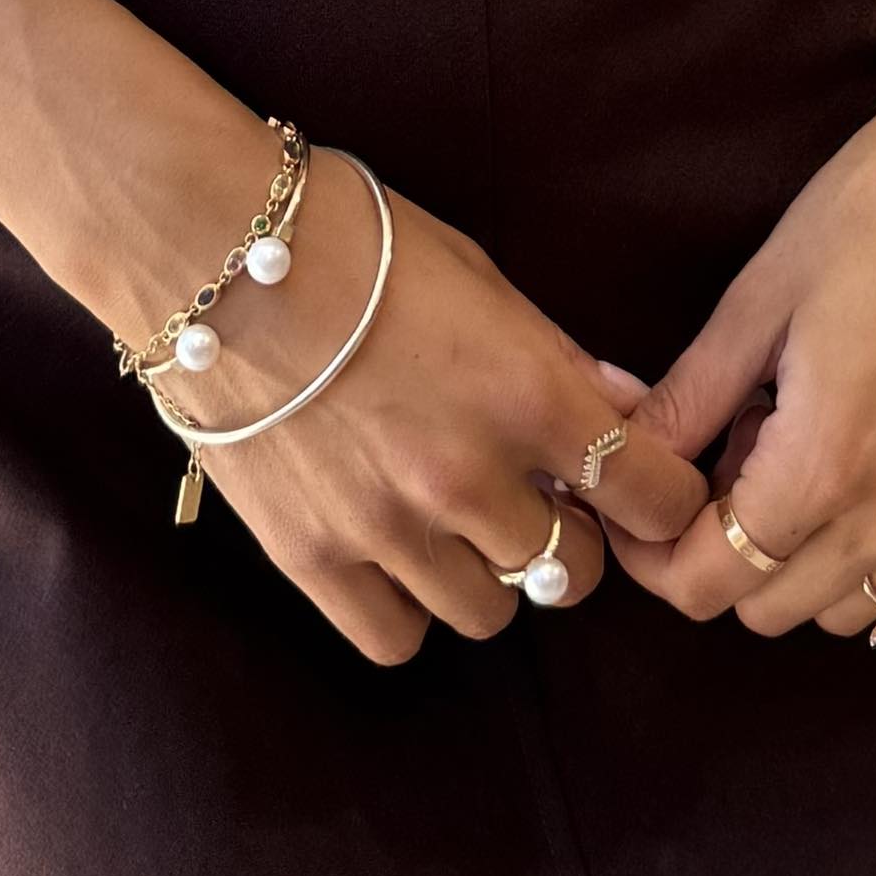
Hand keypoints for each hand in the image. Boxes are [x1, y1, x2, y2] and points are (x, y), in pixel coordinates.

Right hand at [165, 153, 709, 663]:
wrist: (211, 250)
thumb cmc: (354, 237)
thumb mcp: (480, 275)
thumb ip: (559, 358)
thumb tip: (628, 413)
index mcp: (529, 393)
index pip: (656, 498)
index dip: (664, 499)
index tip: (641, 487)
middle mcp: (469, 476)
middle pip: (574, 573)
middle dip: (567, 535)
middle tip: (531, 489)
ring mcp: (388, 528)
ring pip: (491, 613)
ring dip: (487, 570)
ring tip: (450, 510)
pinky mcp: (311, 560)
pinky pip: (398, 637)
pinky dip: (409, 604)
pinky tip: (394, 546)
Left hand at [605, 0, 875, 640]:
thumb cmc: (873, 212)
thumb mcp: (760, 298)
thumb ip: (690, 398)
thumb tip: (619, 450)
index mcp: (826, 464)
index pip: (708, 582)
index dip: (653, 555)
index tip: (640, 502)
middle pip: (768, 610)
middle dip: (717, 555)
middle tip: (712, 460)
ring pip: (844, 615)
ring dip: (794, 567)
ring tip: (785, 462)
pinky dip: (868, 570)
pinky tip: (854, 483)